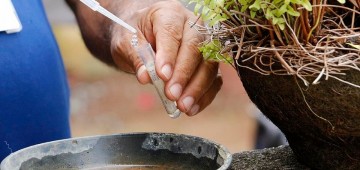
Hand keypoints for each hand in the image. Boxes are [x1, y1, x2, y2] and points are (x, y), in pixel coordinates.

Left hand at [69, 0, 222, 115]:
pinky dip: (205, 95)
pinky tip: (192, 108)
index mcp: (169, 13)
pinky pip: (214, 78)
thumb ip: (136, 57)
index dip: (169, 55)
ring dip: (197, 88)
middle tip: (172, 95)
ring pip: (209, 65)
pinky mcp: (209, 62)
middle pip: (196, 48)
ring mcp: (204, 43)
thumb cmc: (134, 35)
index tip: (162, 76)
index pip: (172, 32)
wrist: (142, 34)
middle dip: (184, 74)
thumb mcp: (125, 42)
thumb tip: (146, 77)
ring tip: (183, 106)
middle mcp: (192, 25)